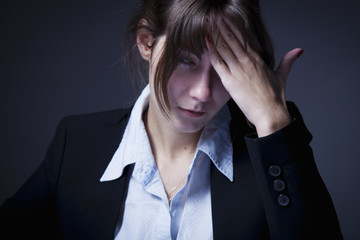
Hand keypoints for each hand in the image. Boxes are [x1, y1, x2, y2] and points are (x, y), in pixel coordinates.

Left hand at [206, 16, 303, 136]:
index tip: (226, 19)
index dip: (233, 27)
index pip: (243, 38)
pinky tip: (207, 40)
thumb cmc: (275, 98)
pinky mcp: (230, 81)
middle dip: (222, 26)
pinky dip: (212, 50)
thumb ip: (288, 61)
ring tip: (208, 22)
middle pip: (232, 39)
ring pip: (224, 47)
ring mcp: (238, 70)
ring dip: (215, 34)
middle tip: (213, 16)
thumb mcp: (282, 76)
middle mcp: (247, 62)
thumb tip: (298, 50)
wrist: (270, 114)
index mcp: (258, 59)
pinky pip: (218, 62)